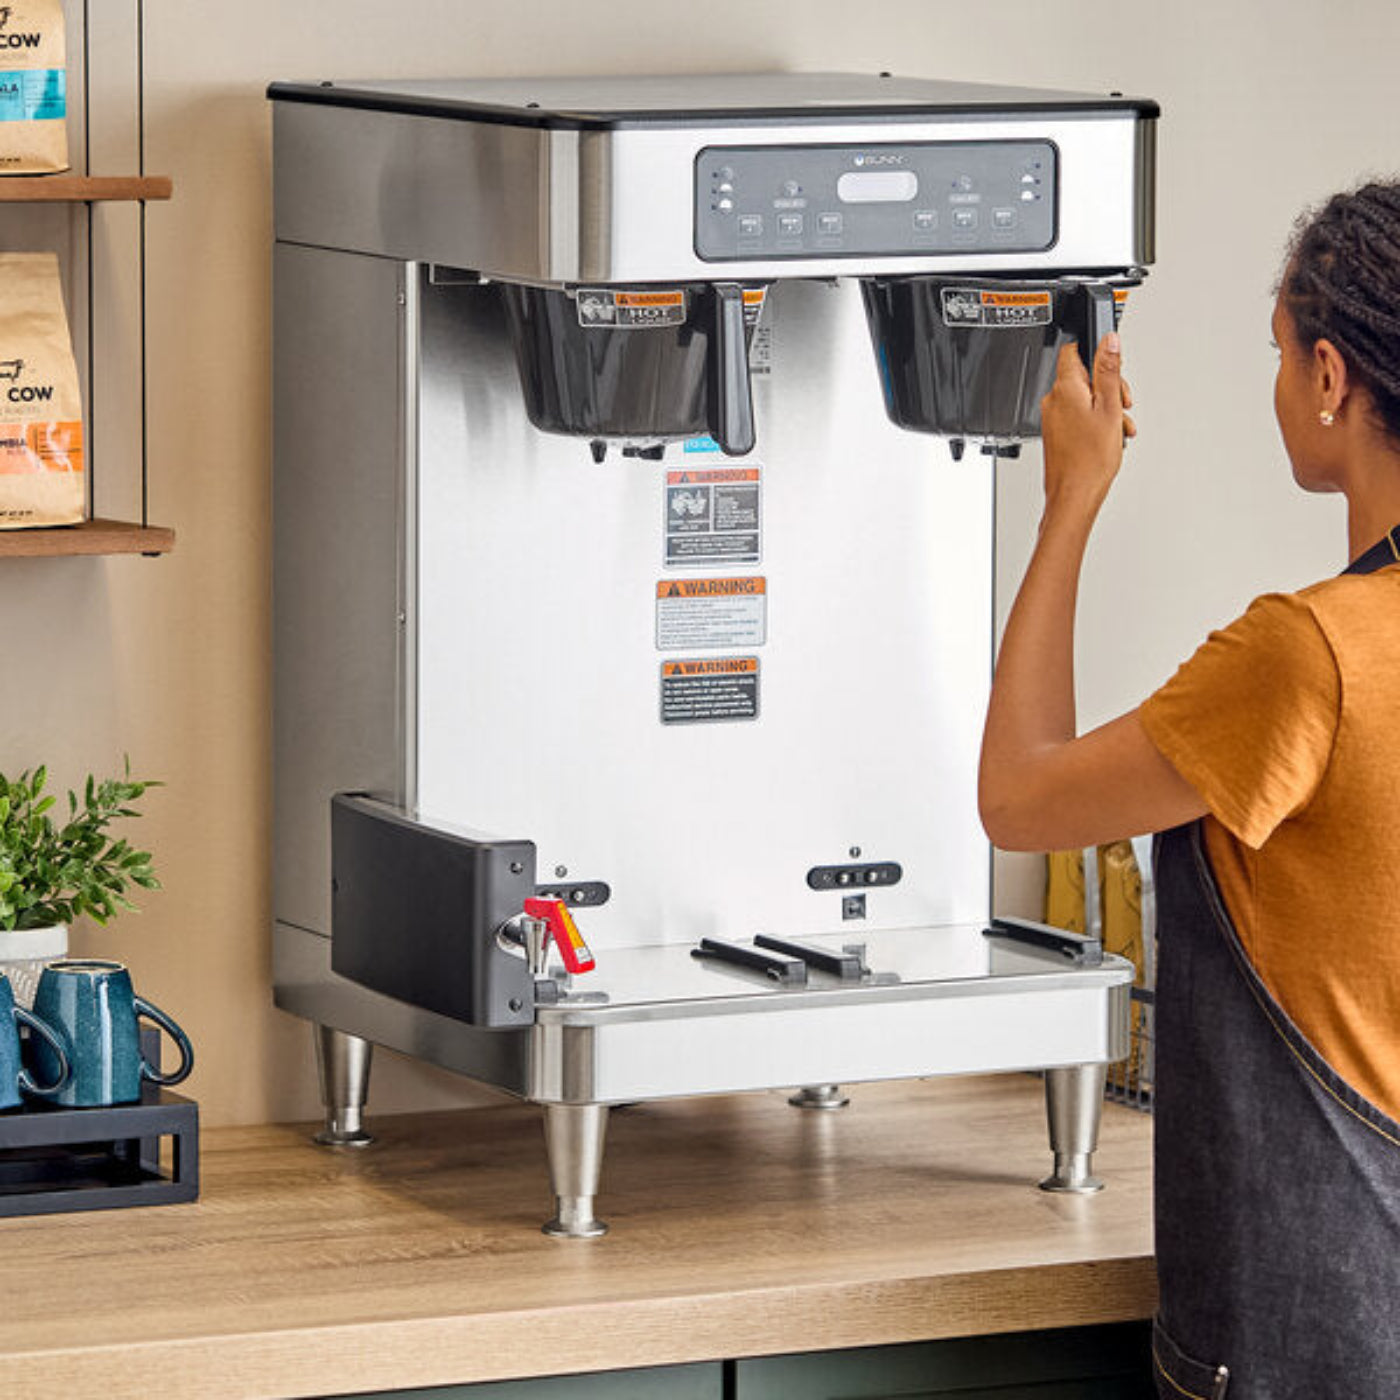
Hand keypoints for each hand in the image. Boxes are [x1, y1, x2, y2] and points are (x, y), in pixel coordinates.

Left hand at [1039, 333, 1135, 518]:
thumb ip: (1109, 370)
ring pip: (1085, 398)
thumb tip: (1109, 340)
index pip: (1075, 350)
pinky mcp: (1056, 432)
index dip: (1098, 354)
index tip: (1114, 366)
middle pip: (1084, 376)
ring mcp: (1053, 417)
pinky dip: (1096, 421)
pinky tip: (1108, 437)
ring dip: (1107, 407)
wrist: (1074, 495)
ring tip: (1118, 427)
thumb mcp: (1110, 408)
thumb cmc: (1089, 460)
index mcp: (1064, 388)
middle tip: (1123, 404)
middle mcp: (1053, 400)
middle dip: (1109, 386)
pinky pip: (1079, 416)